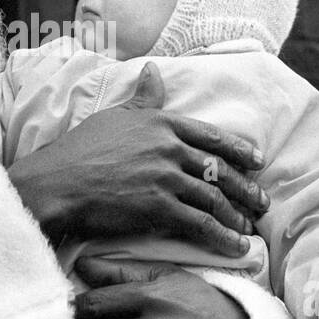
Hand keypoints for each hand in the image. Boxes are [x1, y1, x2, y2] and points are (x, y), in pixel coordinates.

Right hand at [6, 63, 268, 257]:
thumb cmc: (79, 150)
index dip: (238, 150)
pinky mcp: (160, 207)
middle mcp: (170, 147)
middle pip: (220, 169)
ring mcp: (166, 177)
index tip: (257, 161)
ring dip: (237, 216)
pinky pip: (201, 223)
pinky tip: (236, 248)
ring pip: (214, 198)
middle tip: (262, 202)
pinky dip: (223, 237)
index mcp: (161, 123)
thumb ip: (143, 98)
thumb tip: (154, 71)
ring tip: (249, 229)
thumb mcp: (115, 115)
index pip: (211, 136)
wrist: (56, 184)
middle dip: (246, 188)